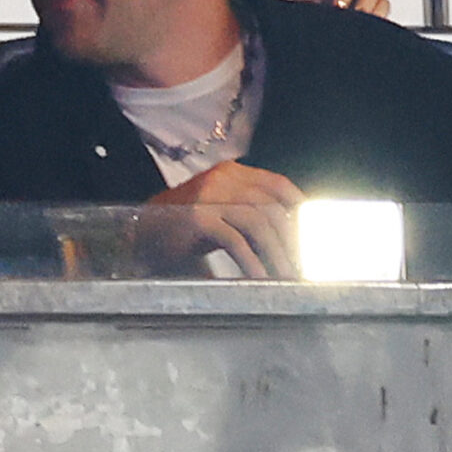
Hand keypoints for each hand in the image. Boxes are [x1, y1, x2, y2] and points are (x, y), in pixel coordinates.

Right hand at [140, 161, 304, 278]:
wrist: (137, 235)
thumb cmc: (180, 230)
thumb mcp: (218, 215)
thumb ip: (246, 217)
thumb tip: (286, 241)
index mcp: (229, 173)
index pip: (276, 183)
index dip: (299, 205)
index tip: (314, 230)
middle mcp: (221, 178)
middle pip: (271, 206)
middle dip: (292, 238)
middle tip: (302, 264)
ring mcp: (208, 196)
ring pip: (259, 221)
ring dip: (277, 252)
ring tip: (286, 276)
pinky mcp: (197, 217)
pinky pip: (236, 240)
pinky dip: (252, 262)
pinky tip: (260, 278)